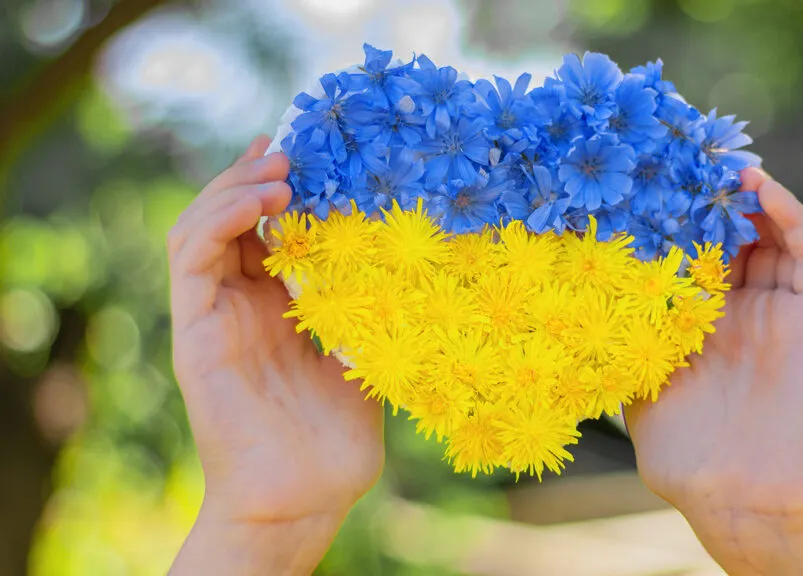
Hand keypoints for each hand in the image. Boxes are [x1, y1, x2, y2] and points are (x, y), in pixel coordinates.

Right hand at [167, 136, 383, 573]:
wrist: (304, 498)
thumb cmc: (336, 439)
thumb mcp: (364, 356)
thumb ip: (368, 312)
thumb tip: (409, 267)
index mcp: (275, 308)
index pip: (264, 231)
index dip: (280, 189)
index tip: (314, 154)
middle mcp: (239, 306)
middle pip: (229, 218)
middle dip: (255, 177)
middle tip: (293, 150)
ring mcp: (212, 317)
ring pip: (201, 227)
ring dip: (234, 188)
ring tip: (280, 168)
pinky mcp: (194, 332)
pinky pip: (193, 260)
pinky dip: (220, 221)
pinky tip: (265, 204)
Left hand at [626, 169, 802, 574]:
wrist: (740, 495)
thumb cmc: (684, 454)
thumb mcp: (638, 385)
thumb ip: (622, 341)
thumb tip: (573, 301)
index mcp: (701, 324)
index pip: (692, 254)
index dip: (674, 218)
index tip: (645, 182)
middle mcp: (741, 310)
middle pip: (733, 235)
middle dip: (709, 197)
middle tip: (682, 158)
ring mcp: (779, 310)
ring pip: (772, 233)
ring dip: (749, 194)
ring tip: (717, 162)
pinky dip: (789, 213)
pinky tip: (758, 187)